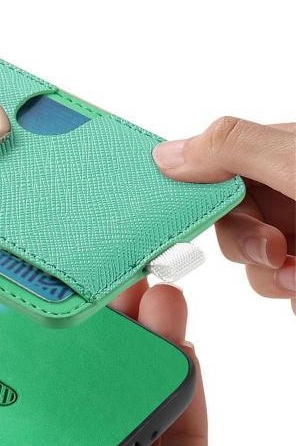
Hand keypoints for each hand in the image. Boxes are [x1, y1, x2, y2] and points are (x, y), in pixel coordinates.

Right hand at [153, 117, 295, 314]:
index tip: (192, 220)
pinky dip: (294, 296)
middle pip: (231, 222)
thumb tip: (162, 155)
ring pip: (255, 264)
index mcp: (281, 153)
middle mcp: (290, 190)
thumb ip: (233, 149)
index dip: (204, 199)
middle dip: (246, 245)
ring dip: (272, 279)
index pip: (215, 171)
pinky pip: (282, 289)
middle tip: (275, 253)